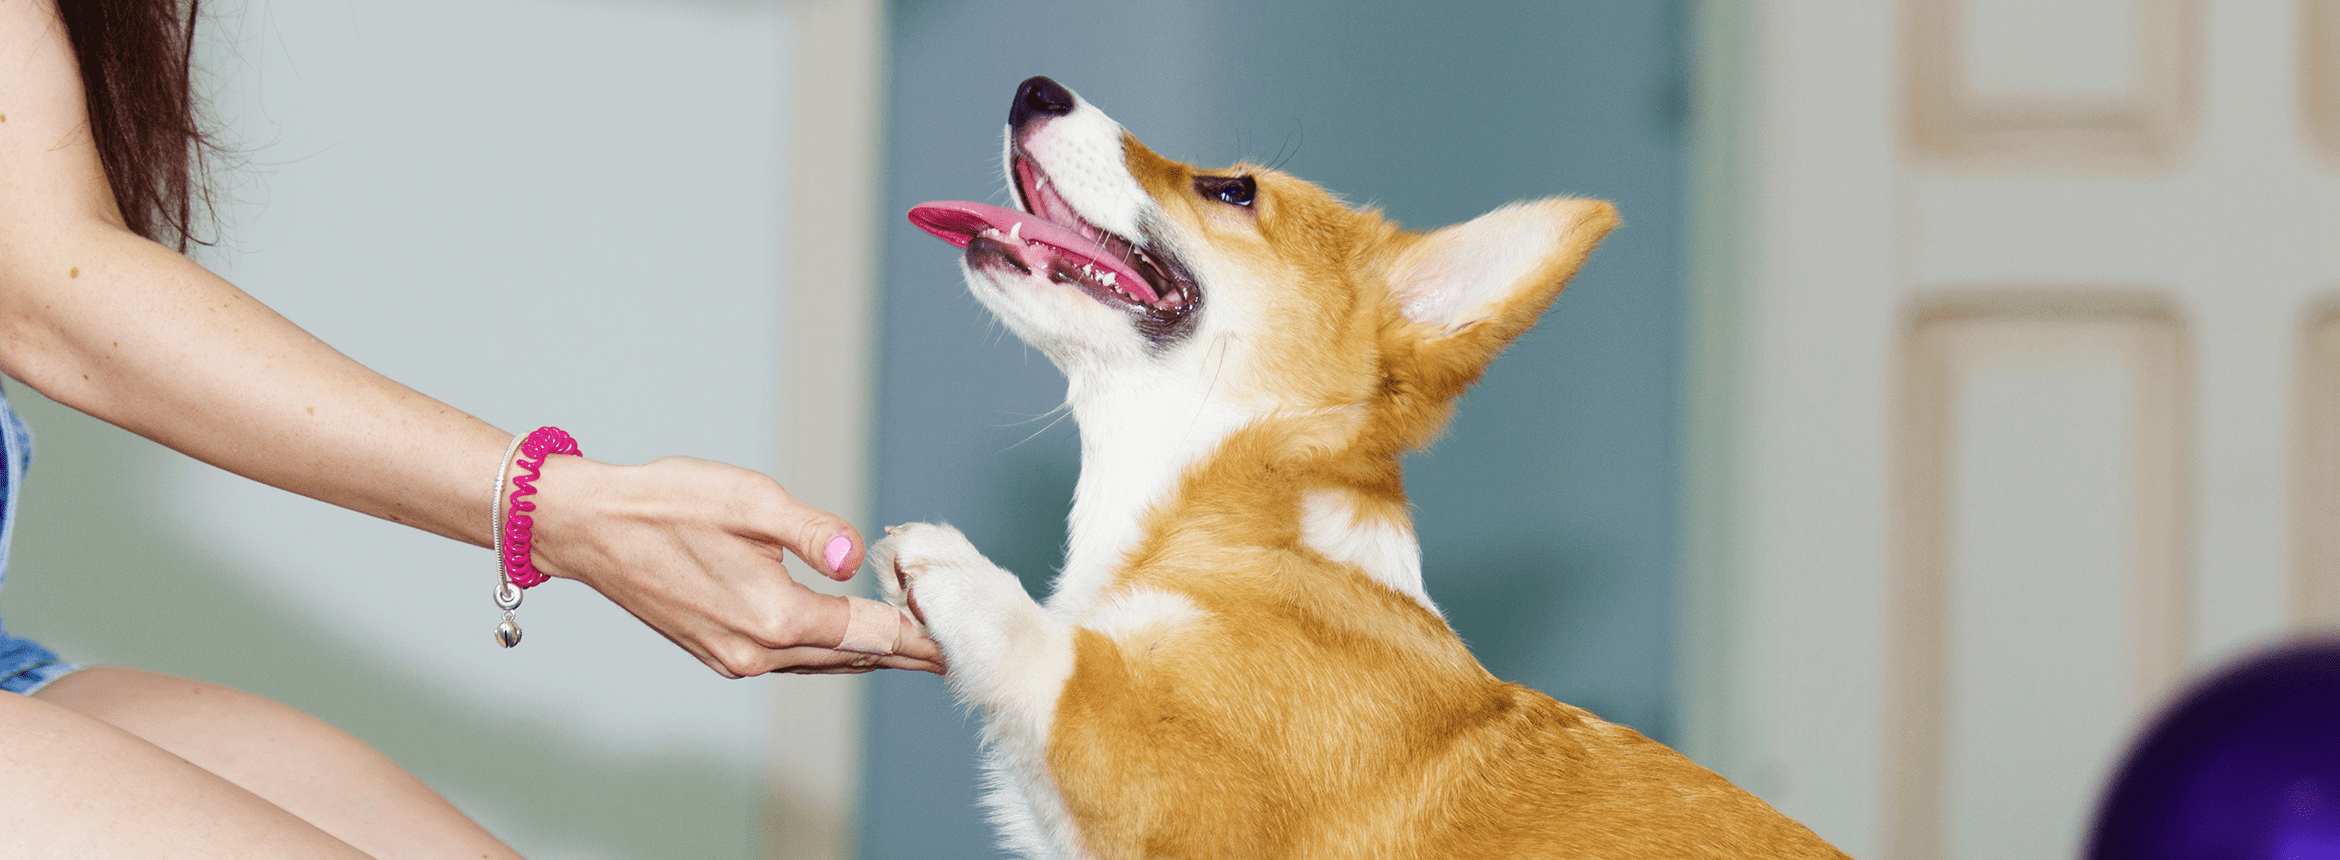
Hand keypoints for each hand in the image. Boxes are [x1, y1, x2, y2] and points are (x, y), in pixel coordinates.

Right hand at [519, 455, 942, 676]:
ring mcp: (734, 658)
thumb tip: (854, 555)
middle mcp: (756, 651)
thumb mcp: (749, 499)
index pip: (869, 633)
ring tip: (912, 643)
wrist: (590, 528)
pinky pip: (792, 658)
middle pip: (852, 657)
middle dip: (903, 649)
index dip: (916, 631)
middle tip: (949, 646)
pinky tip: (847, 635)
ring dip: (867, 651)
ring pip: (822, 661)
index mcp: (773, 617)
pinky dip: (827, 648)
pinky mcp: (718, 653)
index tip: (954, 633)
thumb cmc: (666, 504)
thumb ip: (812, 529)